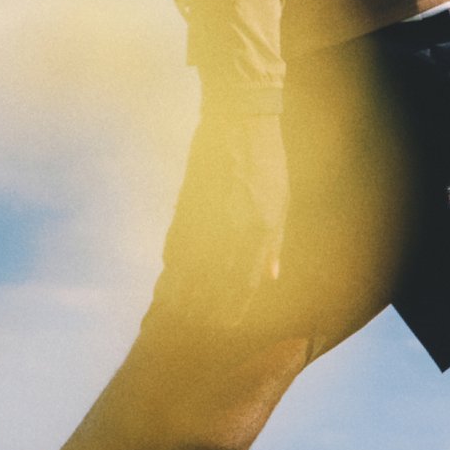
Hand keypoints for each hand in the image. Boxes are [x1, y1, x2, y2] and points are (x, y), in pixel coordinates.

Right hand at [160, 95, 289, 314]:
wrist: (240, 122)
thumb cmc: (267, 162)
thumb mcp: (281, 203)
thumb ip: (274, 244)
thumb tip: (272, 277)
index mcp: (260, 233)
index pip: (244, 286)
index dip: (232, 310)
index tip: (223, 327)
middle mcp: (231, 233)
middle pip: (213, 286)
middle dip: (203, 311)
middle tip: (193, 327)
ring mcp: (205, 222)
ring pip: (189, 272)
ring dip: (181, 297)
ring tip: (174, 315)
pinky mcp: (186, 208)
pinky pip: (176, 248)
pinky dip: (172, 269)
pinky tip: (168, 283)